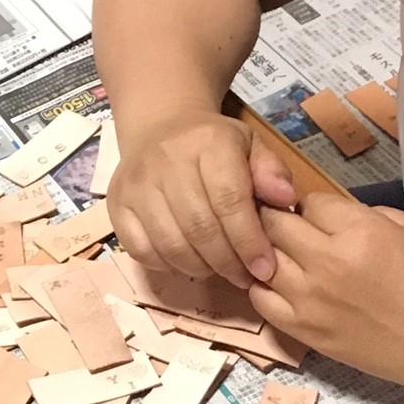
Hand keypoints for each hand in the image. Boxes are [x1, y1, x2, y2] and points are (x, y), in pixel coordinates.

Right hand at [108, 109, 298, 287]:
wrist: (159, 126)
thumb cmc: (213, 143)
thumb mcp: (250, 145)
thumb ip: (271, 172)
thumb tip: (286, 201)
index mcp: (208, 144)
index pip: (229, 201)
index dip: (249, 241)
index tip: (264, 268)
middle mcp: (166, 162)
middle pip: (199, 227)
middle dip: (227, 262)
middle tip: (244, 277)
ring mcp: (136, 185)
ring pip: (170, 243)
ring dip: (199, 268)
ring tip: (218, 271)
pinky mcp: (117, 205)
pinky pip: (141, 250)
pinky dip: (167, 265)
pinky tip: (187, 262)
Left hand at [248, 191, 403, 403]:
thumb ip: (372, 215)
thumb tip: (338, 214)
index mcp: (360, 233)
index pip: (310, 202)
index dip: (314, 204)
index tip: (322, 215)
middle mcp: (325, 263)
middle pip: (275, 226)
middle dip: (281, 220)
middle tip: (293, 229)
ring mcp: (309, 300)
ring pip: (260, 260)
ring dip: (267, 252)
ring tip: (283, 255)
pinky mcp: (303, 331)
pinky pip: (261, 300)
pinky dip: (263, 286)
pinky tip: (280, 284)